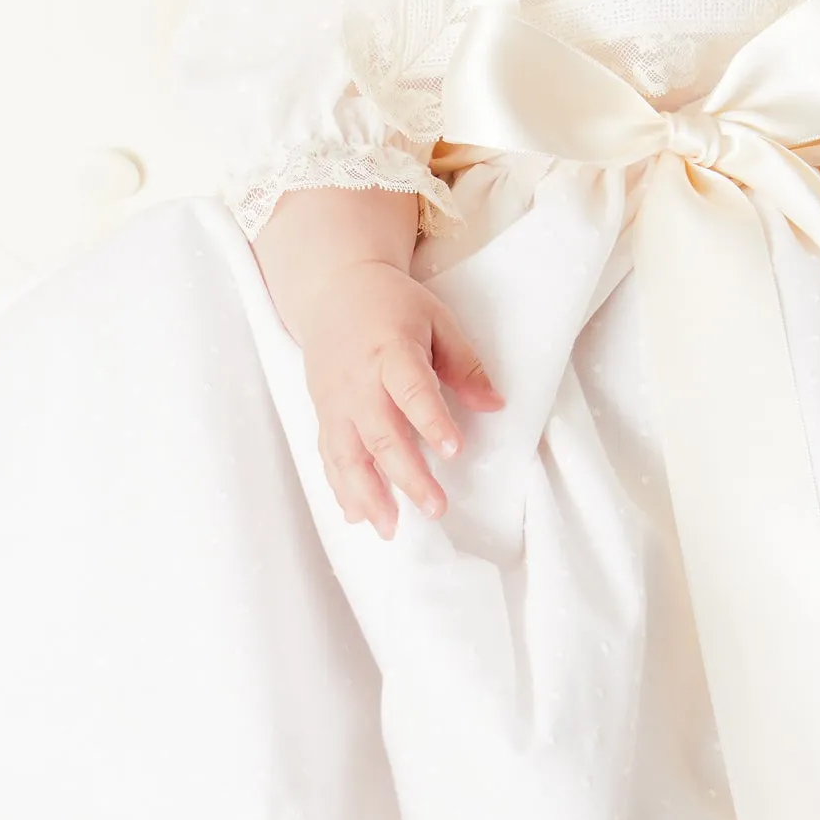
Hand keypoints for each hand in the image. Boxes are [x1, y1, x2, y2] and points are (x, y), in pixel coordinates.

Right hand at [288, 257, 503, 536]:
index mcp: (391, 350)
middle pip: (381, 434)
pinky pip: (329, 456)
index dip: (432, 421)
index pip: (411, 390)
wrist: (333, 290)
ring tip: (390, 529)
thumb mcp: (437, 320)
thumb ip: (465, 365)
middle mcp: (358, 381)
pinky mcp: (324, 414)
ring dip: (368, 495)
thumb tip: (495, 405)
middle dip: (407, 475)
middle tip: (436, 507)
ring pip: (347, 455)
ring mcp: (336, 401)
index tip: (455, 450)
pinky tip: (357, 516)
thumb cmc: (391, 305)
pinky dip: (341, 488)